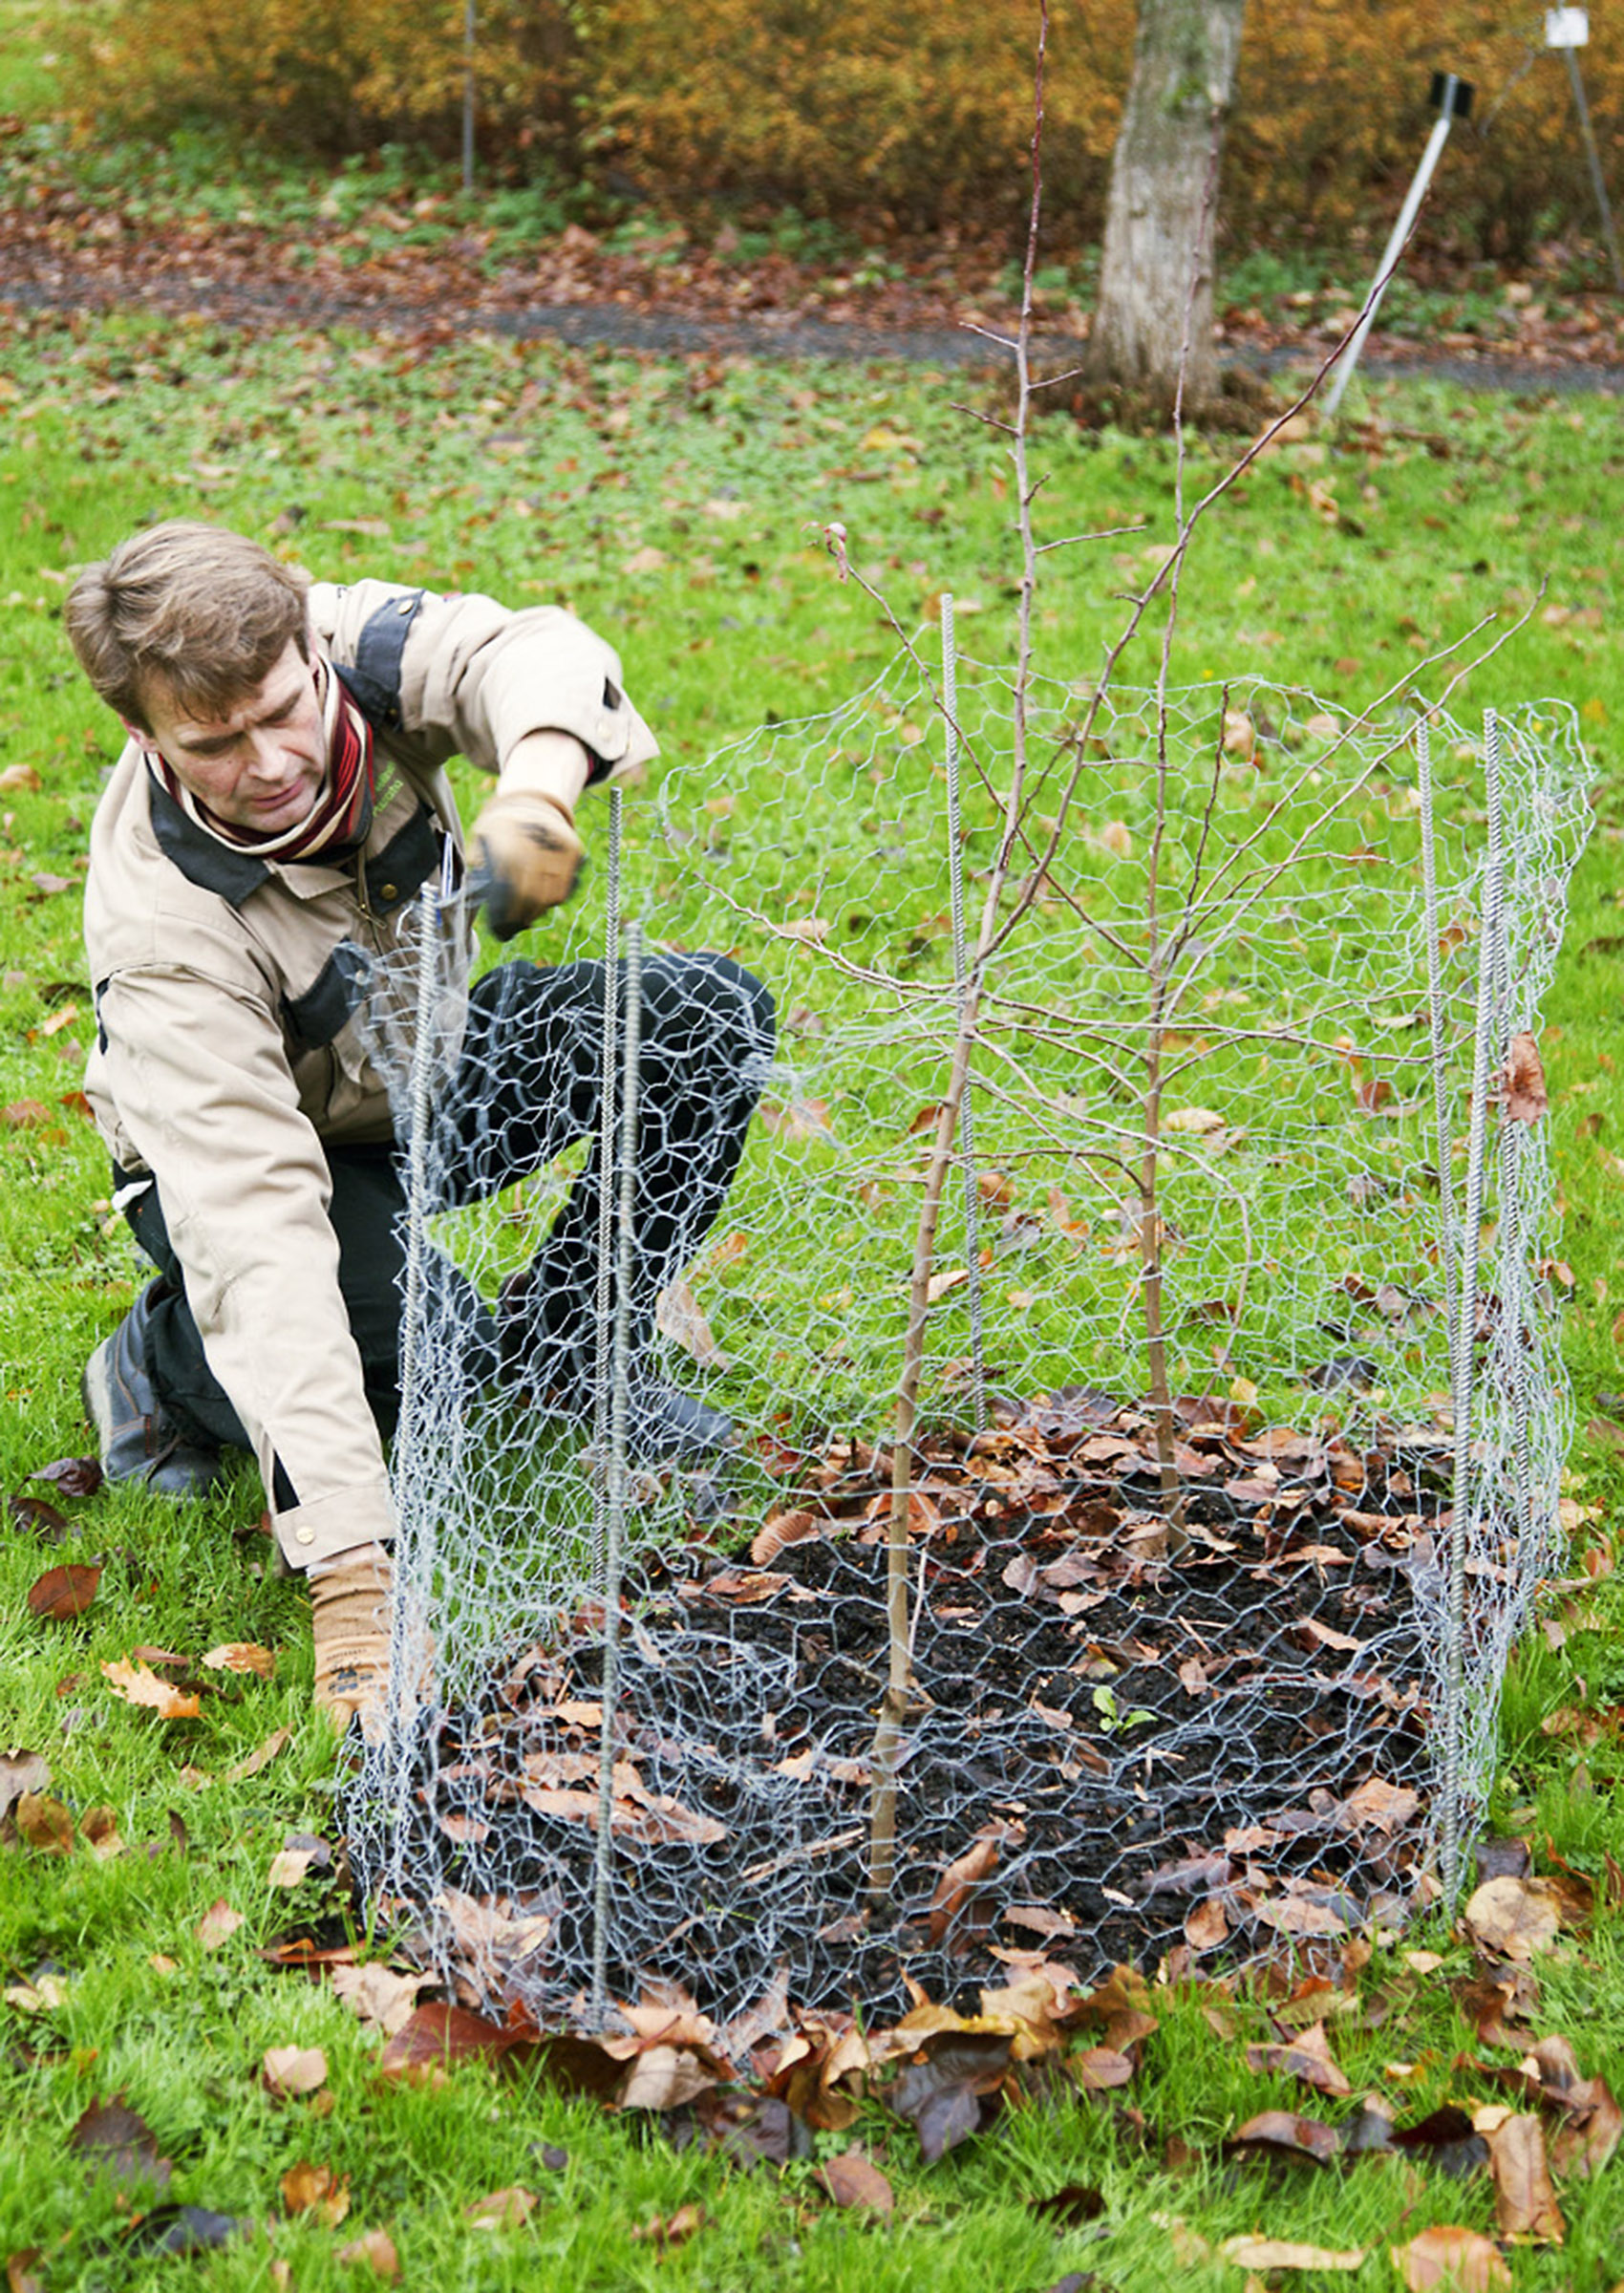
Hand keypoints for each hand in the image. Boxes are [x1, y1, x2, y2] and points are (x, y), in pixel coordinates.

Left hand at [467, 791, 585, 939]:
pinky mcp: (573, 850)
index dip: (505, 915)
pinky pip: (564, 889)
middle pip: (532, 896)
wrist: (530, 801)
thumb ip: (477, 873)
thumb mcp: (480, 842)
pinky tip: (539, 901)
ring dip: (536, 913)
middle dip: (521, 919)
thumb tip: (473, 908)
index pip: (511, 890)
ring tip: (524, 917)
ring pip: (551, 897)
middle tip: (511, 929)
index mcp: (508, 841)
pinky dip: (552, 901)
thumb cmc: (499, 829)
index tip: (499, 930)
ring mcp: (558, 847)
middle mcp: (536, 843)